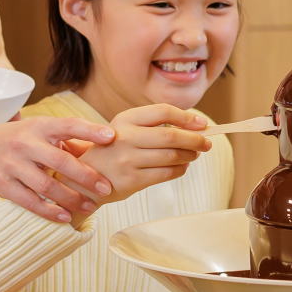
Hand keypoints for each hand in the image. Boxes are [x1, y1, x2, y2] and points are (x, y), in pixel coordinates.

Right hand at [0, 115, 115, 222]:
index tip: (111, 137)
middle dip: (86, 176)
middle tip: (106, 188)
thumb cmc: (22, 140)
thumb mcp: (41, 131)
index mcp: (40, 126)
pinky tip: (66, 216)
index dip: (90, 130)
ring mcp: (12, 165)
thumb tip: (106, 151)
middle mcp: (24, 144)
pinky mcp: (3, 185)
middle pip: (59, 161)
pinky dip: (49, 211)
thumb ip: (68, 141)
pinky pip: (29, 201)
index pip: (67, 125)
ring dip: (71, 198)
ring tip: (91, 206)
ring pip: (46, 185)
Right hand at [76, 104, 211, 204]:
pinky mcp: (131, 180)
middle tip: (207, 143)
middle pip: (172, 136)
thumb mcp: (125, 130)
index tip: (202, 124)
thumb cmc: (113, 151)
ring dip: (190, 155)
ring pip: (172, 156)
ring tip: (195, 154)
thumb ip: (154, 126)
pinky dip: (180, 169)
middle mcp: (125, 137)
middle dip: (195, 140)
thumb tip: (195, 127)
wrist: (84, 179)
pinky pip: (166, 174)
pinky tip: (182, 166)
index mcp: (125, 119)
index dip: (187, 117)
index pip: (163, 111)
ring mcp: (127, 160)